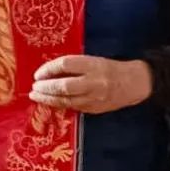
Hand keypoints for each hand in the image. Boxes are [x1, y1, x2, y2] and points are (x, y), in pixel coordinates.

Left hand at [30, 55, 152, 114]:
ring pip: (66, 100)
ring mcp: (94, 98)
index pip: (66, 65)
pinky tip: (50, 102)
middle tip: (34, 88)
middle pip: (64, 86)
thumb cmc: (112, 69)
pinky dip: (60, 105)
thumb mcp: (95, 61)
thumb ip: (76, 66)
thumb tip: (51, 71)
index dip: (49, 69)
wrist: (135, 83)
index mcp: (94, 65)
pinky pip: (73, 107)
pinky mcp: (94, 109)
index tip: (38, 73)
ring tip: (36, 96)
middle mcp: (94, 82)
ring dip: (48, 99)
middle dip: (46, 88)